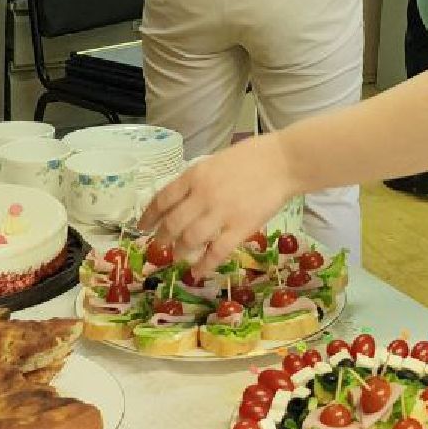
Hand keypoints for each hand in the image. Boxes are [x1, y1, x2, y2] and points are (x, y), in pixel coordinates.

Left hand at [138, 134, 296, 271]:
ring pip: (190, 240)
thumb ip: (196, 181)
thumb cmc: (253, 157)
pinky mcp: (240, 228)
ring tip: (179, 257)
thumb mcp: (215, 162)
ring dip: (180, 252)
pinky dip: (205, 264)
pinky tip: (199, 271)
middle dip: (162, 239)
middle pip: (172, 224)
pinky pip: (217, 252)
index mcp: (195, 175)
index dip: (149, 216)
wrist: (284, 162)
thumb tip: (179, 202)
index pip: (162, 199)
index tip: (143, 227)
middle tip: (160, 246)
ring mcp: (221, 213)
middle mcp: (202, 195)